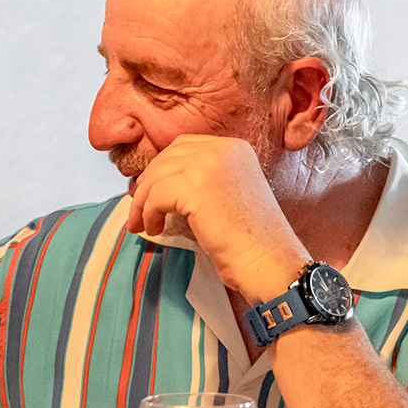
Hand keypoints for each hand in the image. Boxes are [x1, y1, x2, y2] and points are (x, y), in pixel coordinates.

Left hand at [125, 134, 308, 302]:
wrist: (268, 261)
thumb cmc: (250, 239)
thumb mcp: (228, 194)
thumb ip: (202, 178)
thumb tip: (159, 181)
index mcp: (234, 147)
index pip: (183, 146)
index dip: (162, 169)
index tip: (150, 191)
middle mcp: (224, 149)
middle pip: (167, 158)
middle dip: (147, 185)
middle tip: (138, 210)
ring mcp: (210, 164)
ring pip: (156, 176)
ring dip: (142, 203)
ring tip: (142, 224)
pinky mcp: (196, 186)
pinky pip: (156, 196)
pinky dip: (148, 214)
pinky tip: (155, 230)